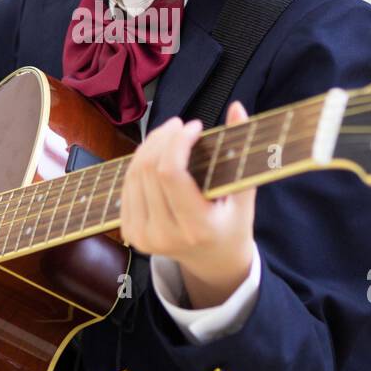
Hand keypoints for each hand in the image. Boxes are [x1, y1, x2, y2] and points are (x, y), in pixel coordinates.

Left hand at [120, 101, 256, 307]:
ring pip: (133, 175)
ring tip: (169, 134)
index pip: (171, 174)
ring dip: (149, 147)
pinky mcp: (130, 233)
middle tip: (180, 125)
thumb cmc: (232, 224)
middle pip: (149, 170)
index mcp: (196, 228)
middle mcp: (164, 235)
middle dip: (163, 138)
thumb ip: (241, 150)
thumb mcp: (244, 193)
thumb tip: (236, 107)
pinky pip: (127, 187)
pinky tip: (155, 154)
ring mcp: (143, 236)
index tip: (194, 126)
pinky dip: (139, 164)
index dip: (177, 142)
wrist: (213, 262)